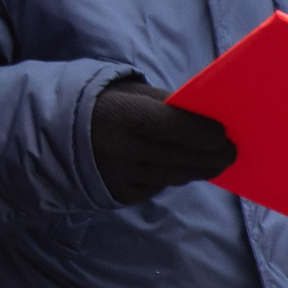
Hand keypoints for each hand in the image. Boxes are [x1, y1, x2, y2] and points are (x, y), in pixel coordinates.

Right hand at [87, 79, 235, 206]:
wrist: (56, 131)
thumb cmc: (107, 105)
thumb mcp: (132, 94)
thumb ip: (168, 106)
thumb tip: (209, 123)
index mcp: (127, 115)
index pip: (179, 127)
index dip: (207, 134)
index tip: (224, 134)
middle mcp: (123, 149)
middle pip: (182, 158)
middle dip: (213, 157)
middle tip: (231, 154)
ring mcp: (121, 175)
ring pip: (174, 176)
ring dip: (197, 170)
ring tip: (212, 163)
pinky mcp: (119, 194)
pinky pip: (157, 187)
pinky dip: (170, 178)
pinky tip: (176, 168)